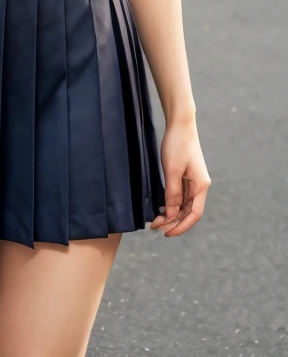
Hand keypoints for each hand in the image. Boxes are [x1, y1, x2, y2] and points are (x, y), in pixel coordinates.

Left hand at [149, 119, 210, 236]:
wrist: (180, 124)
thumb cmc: (177, 144)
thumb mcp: (172, 170)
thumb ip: (172, 194)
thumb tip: (172, 214)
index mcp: (201, 186)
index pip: (194, 214)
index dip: (181, 226)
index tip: (167, 233)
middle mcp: (200, 186)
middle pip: (189, 212)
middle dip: (174, 222)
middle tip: (155, 227)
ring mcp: (194, 181)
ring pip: (184, 205)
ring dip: (172, 214)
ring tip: (156, 220)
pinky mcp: (187, 176)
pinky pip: (181, 196)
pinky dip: (172, 204)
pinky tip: (162, 207)